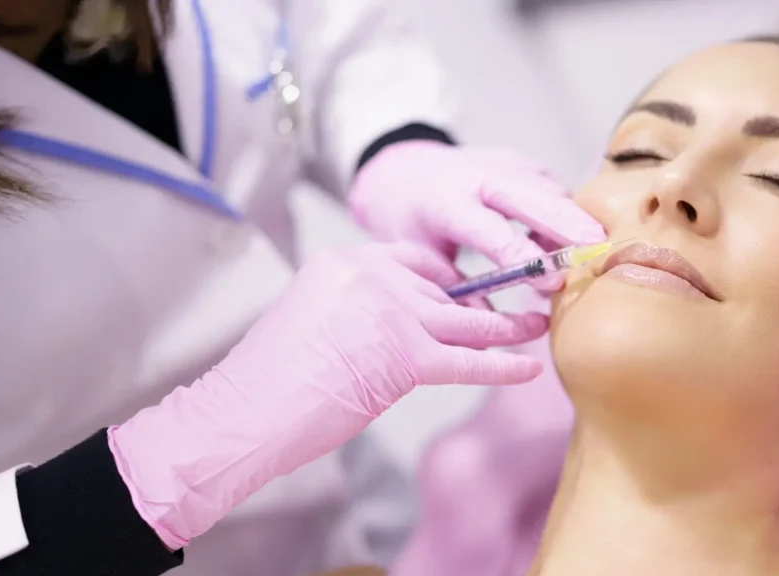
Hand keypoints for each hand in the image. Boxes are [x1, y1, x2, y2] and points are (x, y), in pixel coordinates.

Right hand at [108, 243, 547, 549]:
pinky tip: (526, 367)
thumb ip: (361, 309)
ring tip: (536, 327)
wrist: (243, 412)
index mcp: (344, 261)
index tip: (471, 290)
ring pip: (465, 318)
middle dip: (479, 304)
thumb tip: (407, 324)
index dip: (448, 278)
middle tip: (512, 312)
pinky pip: (467, 359)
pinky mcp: (405, 356)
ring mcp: (390, 312)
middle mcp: (370, 275)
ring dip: (507, 326)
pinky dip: (501, 365)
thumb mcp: (313, 317)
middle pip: (443, 288)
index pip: (413, 259)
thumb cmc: (270, 379)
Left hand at [349, 142, 606, 292]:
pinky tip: (567, 243)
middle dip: (568, 224)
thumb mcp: (420, 260)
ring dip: (572, 223)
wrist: (405, 172)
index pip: (494, 233)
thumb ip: (457, 295)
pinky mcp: (521, 163)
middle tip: (600, 251)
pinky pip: (553, 187)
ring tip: (585, 259)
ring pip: (551, 190)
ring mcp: (503, 164)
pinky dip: (567, 214)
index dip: (527, 259)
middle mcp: (479, 177)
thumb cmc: (412, 223)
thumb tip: (491, 335)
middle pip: (534, 198)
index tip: (555, 283)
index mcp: (447, 204)